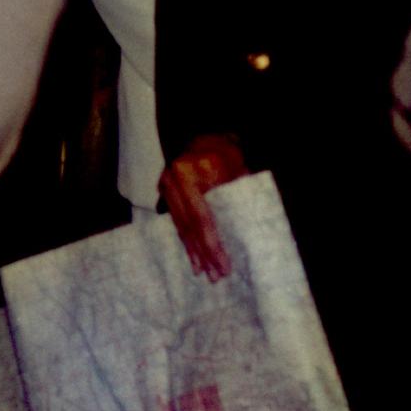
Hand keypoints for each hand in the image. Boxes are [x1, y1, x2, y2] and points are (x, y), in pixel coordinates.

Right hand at [158, 132, 251, 282]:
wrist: (205, 134)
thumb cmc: (228, 153)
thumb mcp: (238, 171)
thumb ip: (239, 199)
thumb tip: (246, 237)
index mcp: (191, 173)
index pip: (203, 218)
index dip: (213, 245)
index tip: (223, 265)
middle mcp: (173, 179)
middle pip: (190, 226)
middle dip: (204, 254)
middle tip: (215, 276)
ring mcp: (165, 184)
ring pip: (181, 226)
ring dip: (193, 251)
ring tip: (204, 272)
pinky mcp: (164, 190)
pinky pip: (176, 220)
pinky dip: (186, 240)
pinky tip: (193, 257)